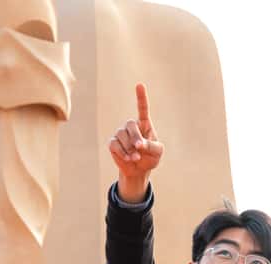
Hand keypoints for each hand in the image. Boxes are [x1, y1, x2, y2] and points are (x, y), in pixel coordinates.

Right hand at [108, 83, 164, 200]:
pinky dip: (122, 153)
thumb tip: (139, 144)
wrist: (139, 170)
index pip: (142, 108)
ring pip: (121, 135)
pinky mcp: (113, 143)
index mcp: (145, 125)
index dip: (141, 97)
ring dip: (130, 149)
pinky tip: (129, 159)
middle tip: (140, 148)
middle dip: (135, 137)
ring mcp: (121, 134)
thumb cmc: (150, 157)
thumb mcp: (157, 152)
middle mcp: (132, 127)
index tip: (140, 85)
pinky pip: (114, 144)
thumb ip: (151, 146)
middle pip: (130, 124)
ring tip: (136, 158)